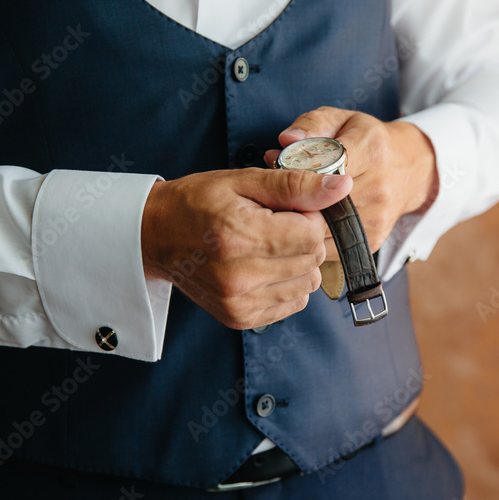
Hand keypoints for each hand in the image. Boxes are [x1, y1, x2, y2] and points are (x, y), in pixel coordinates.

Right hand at [140, 168, 352, 329]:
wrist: (155, 237)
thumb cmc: (197, 202)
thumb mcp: (242, 181)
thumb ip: (294, 184)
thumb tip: (343, 187)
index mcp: (239, 236)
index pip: (312, 233)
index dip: (310, 216)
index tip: (290, 208)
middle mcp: (239, 276)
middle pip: (312, 259)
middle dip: (305, 238)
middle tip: (276, 224)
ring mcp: (239, 303)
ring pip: (307, 283)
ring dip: (299, 262)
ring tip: (267, 245)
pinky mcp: (239, 318)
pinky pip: (293, 303)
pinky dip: (288, 283)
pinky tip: (264, 266)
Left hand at [264, 107, 436, 260]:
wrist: (408, 169)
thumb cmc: (366, 141)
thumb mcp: (341, 120)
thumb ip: (311, 125)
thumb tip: (286, 140)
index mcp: (371, 150)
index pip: (326, 166)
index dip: (297, 171)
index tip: (279, 169)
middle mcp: (379, 187)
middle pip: (322, 203)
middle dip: (294, 199)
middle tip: (275, 192)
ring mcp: (377, 218)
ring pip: (323, 230)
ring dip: (300, 223)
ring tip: (287, 208)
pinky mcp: (373, 240)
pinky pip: (331, 247)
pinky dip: (312, 239)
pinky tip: (304, 224)